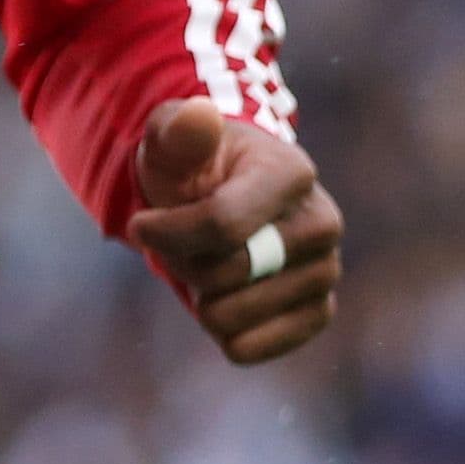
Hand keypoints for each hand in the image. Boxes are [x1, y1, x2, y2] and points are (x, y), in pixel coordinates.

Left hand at [123, 99, 342, 364]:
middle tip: (181, 241)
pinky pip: (248, 348)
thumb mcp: (171, 139)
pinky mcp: (316, 314)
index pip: (222, 224)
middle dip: (183, 262)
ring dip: (198, 297)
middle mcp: (322, 224)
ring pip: (229, 315)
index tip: (139, 225)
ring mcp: (325, 273)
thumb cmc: (191, 167)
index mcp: (292, 172)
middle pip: (224, 274)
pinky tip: (221, 299)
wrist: (219, 199)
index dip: (167, 233)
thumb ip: (178, 129)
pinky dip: (219, 331)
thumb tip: (200, 115)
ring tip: (205, 263)